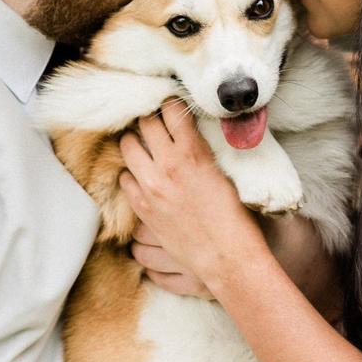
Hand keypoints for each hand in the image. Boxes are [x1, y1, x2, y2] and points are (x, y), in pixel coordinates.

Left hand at [118, 99, 266, 286]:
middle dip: (150, 119)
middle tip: (157, 121)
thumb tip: (193, 129)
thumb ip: (206, 147)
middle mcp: (166, 166)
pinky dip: (132, 173)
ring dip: (136, 143)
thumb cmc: (237, 216)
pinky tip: (143, 176)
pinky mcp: (142, 208)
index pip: (172, 111)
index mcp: (192, 153)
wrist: (227, 257)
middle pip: (144, 124)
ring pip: (128, 148)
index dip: (171, 104)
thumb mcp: (227, 172)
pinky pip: (124, 179)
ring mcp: (150, 188)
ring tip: (145, 145)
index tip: (172, 104)